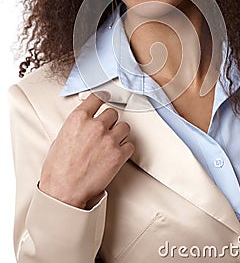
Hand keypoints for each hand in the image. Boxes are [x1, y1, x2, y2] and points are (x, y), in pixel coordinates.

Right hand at [39, 93, 134, 208]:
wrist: (63, 192)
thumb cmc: (58, 170)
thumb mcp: (60, 139)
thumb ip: (76, 127)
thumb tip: (85, 124)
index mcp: (78, 119)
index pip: (97, 98)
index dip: (102, 98)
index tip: (105, 98)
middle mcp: (95, 126)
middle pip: (113, 113)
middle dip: (110, 122)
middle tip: (105, 131)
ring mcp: (109, 140)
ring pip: (125, 127)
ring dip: (120, 134)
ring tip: (111, 144)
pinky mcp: (118, 155)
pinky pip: (130, 145)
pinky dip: (125, 150)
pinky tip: (116, 155)